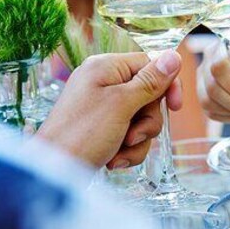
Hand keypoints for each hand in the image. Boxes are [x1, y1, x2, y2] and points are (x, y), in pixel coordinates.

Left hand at [37, 51, 182, 168]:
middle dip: (146, 121)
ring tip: (119, 151)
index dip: (166, 85)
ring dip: (137, 140)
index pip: (148, 64)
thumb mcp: (121, 104)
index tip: (176, 107)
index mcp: (105, 67)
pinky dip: (126, 150)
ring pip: (141, 119)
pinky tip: (112, 160)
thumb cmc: (82, 134)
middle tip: (132, 135)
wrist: (53, 172)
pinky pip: (128, 134)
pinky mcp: (101, 128)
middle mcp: (102, 82)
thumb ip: (150, 81)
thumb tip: (174, 56)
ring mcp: (101, 106)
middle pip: (148, 94)